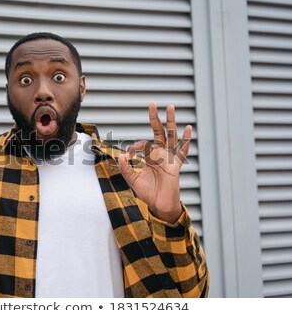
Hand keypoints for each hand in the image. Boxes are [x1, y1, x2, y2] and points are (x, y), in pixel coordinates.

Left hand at [118, 102, 191, 222]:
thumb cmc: (147, 192)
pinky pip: (182, 152)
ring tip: (170, 107)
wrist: (158, 206)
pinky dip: (185, 140)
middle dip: (156, 118)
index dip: (134, 148)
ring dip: (171, 122)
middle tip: (153, 103)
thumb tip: (121, 155)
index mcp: (150, 156)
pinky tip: (188, 128)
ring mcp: (169, 158)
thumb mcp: (133, 180)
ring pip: (171, 136)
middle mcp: (160, 154)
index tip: (127, 157)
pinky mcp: (175, 166)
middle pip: (159, 132)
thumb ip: (126, 168)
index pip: (143, 144)